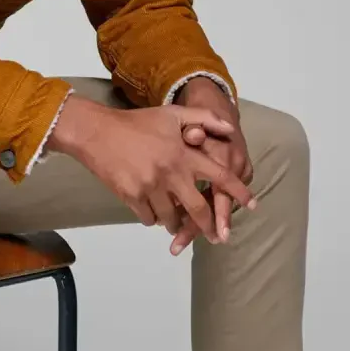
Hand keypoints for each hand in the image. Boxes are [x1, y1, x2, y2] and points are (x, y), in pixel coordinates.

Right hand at [47, 94, 255, 241]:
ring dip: (176, 223)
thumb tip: (230, 129)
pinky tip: (153, 212)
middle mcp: (171, 173)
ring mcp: (151, 187)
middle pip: (198, 209)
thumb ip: (204, 119)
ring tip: (177, 224)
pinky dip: (153, 218)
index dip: (238, 192)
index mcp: (184, 154)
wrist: (97, 132)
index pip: (220, 176)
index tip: (252, 205)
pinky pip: (149, 218)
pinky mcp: (132, 197)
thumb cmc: (137, 122)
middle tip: (217, 236)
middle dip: (209, 226)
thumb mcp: (172, 114)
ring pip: (171, 218)